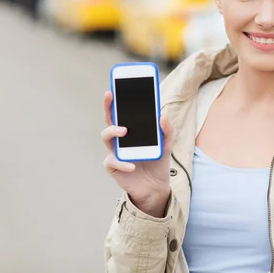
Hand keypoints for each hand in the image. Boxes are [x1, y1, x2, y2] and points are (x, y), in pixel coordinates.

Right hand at [101, 91, 172, 216]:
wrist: (156, 186)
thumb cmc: (157, 161)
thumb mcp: (167, 144)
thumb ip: (167, 129)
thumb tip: (163, 114)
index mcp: (131, 130)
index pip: (122, 111)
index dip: (118, 99)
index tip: (116, 86)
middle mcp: (119, 138)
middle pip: (109, 119)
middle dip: (108, 106)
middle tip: (111, 95)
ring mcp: (114, 151)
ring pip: (106, 137)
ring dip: (113, 131)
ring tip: (124, 131)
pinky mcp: (113, 166)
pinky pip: (113, 162)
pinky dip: (123, 163)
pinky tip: (132, 165)